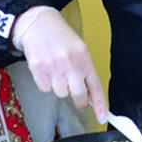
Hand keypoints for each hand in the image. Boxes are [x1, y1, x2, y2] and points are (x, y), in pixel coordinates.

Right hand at [12, 6, 107, 123]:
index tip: (103, 117)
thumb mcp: (79, 50)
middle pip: (78, 95)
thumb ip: (86, 71)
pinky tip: (47, 68)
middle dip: (80, 101)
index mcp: (83, 57)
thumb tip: (91, 96)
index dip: (100, 104)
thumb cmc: (61, 38)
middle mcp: (69, 63)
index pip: (95, 85)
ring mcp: (53, 68)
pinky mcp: (38, 71)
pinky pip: (46, 89)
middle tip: (79, 99)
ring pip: (61, 93)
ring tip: (58, 70)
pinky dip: (47, 83)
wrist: (38, 24)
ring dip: (60, 87)